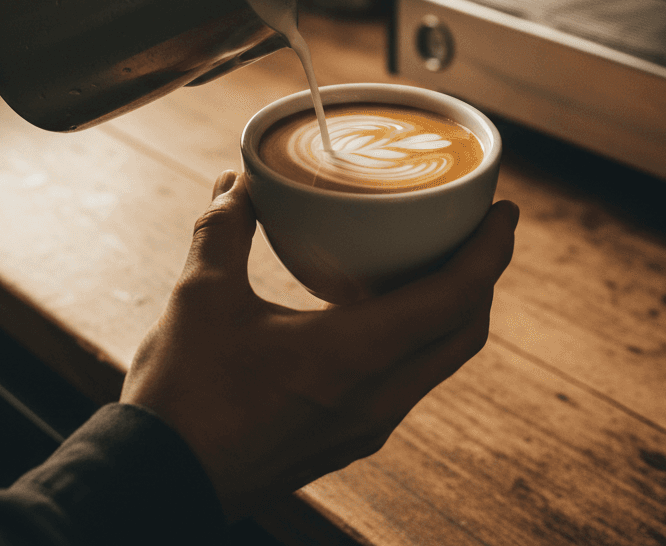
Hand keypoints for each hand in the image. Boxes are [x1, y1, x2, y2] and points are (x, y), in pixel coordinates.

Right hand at [120, 171, 517, 521]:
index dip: (489, 252)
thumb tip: (238, 184)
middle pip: (463, 333)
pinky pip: (410, 380)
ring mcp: (365, 425)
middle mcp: (374, 397)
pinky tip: (388, 310)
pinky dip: (422, 337)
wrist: (159, 481)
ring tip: (439, 259)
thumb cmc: (182, 394)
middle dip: (483, 276)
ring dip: (455, 310)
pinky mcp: (347, 438)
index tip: (506, 212)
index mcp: (351, 355)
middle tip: (480, 228)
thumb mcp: (201, 296)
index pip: (452, 300)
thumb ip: (224, 229)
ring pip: (440, 362)